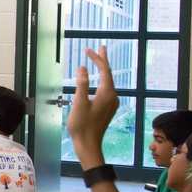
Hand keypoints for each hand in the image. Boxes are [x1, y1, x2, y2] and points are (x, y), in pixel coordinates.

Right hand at [67, 45, 117, 168]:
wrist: (88, 144)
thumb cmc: (82, 125)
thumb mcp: (79, 103)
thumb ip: (81, 84)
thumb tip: (83, 68)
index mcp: (107, 94)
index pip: (103, 70)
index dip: (96, 59)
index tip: (88, 50)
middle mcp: (112, 97)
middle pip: (108, 74)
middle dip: (103, 60)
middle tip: (100, 47)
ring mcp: (111, 103)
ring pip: (107, 82)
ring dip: (102, 70)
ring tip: (98, 61)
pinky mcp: (107, 108)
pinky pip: (106, 89)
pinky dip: (101, 80)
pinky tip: (97, 81)